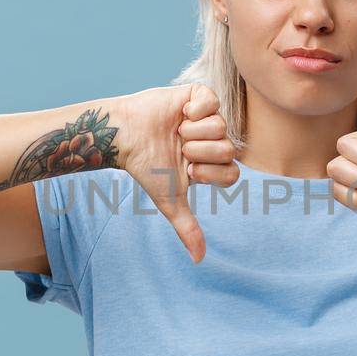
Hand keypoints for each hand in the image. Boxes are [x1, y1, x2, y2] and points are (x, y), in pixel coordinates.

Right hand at [109, 83, 237, 263]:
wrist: (125, 137)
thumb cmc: (146, 167)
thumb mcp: (170, 200)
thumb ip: (188, 228)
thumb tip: (199, 260)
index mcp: (212, 163)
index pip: (232, 173)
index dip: (209, 173)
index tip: (188, 170)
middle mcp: (214, 139)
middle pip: (228, 150)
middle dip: (199, 152)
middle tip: (180, 148)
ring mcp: (208, 117)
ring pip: (221, 127)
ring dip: (193, 132)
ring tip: (177, 131)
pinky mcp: (199, 95)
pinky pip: (212, 101)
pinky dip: (195, 109)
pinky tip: (180, 113)